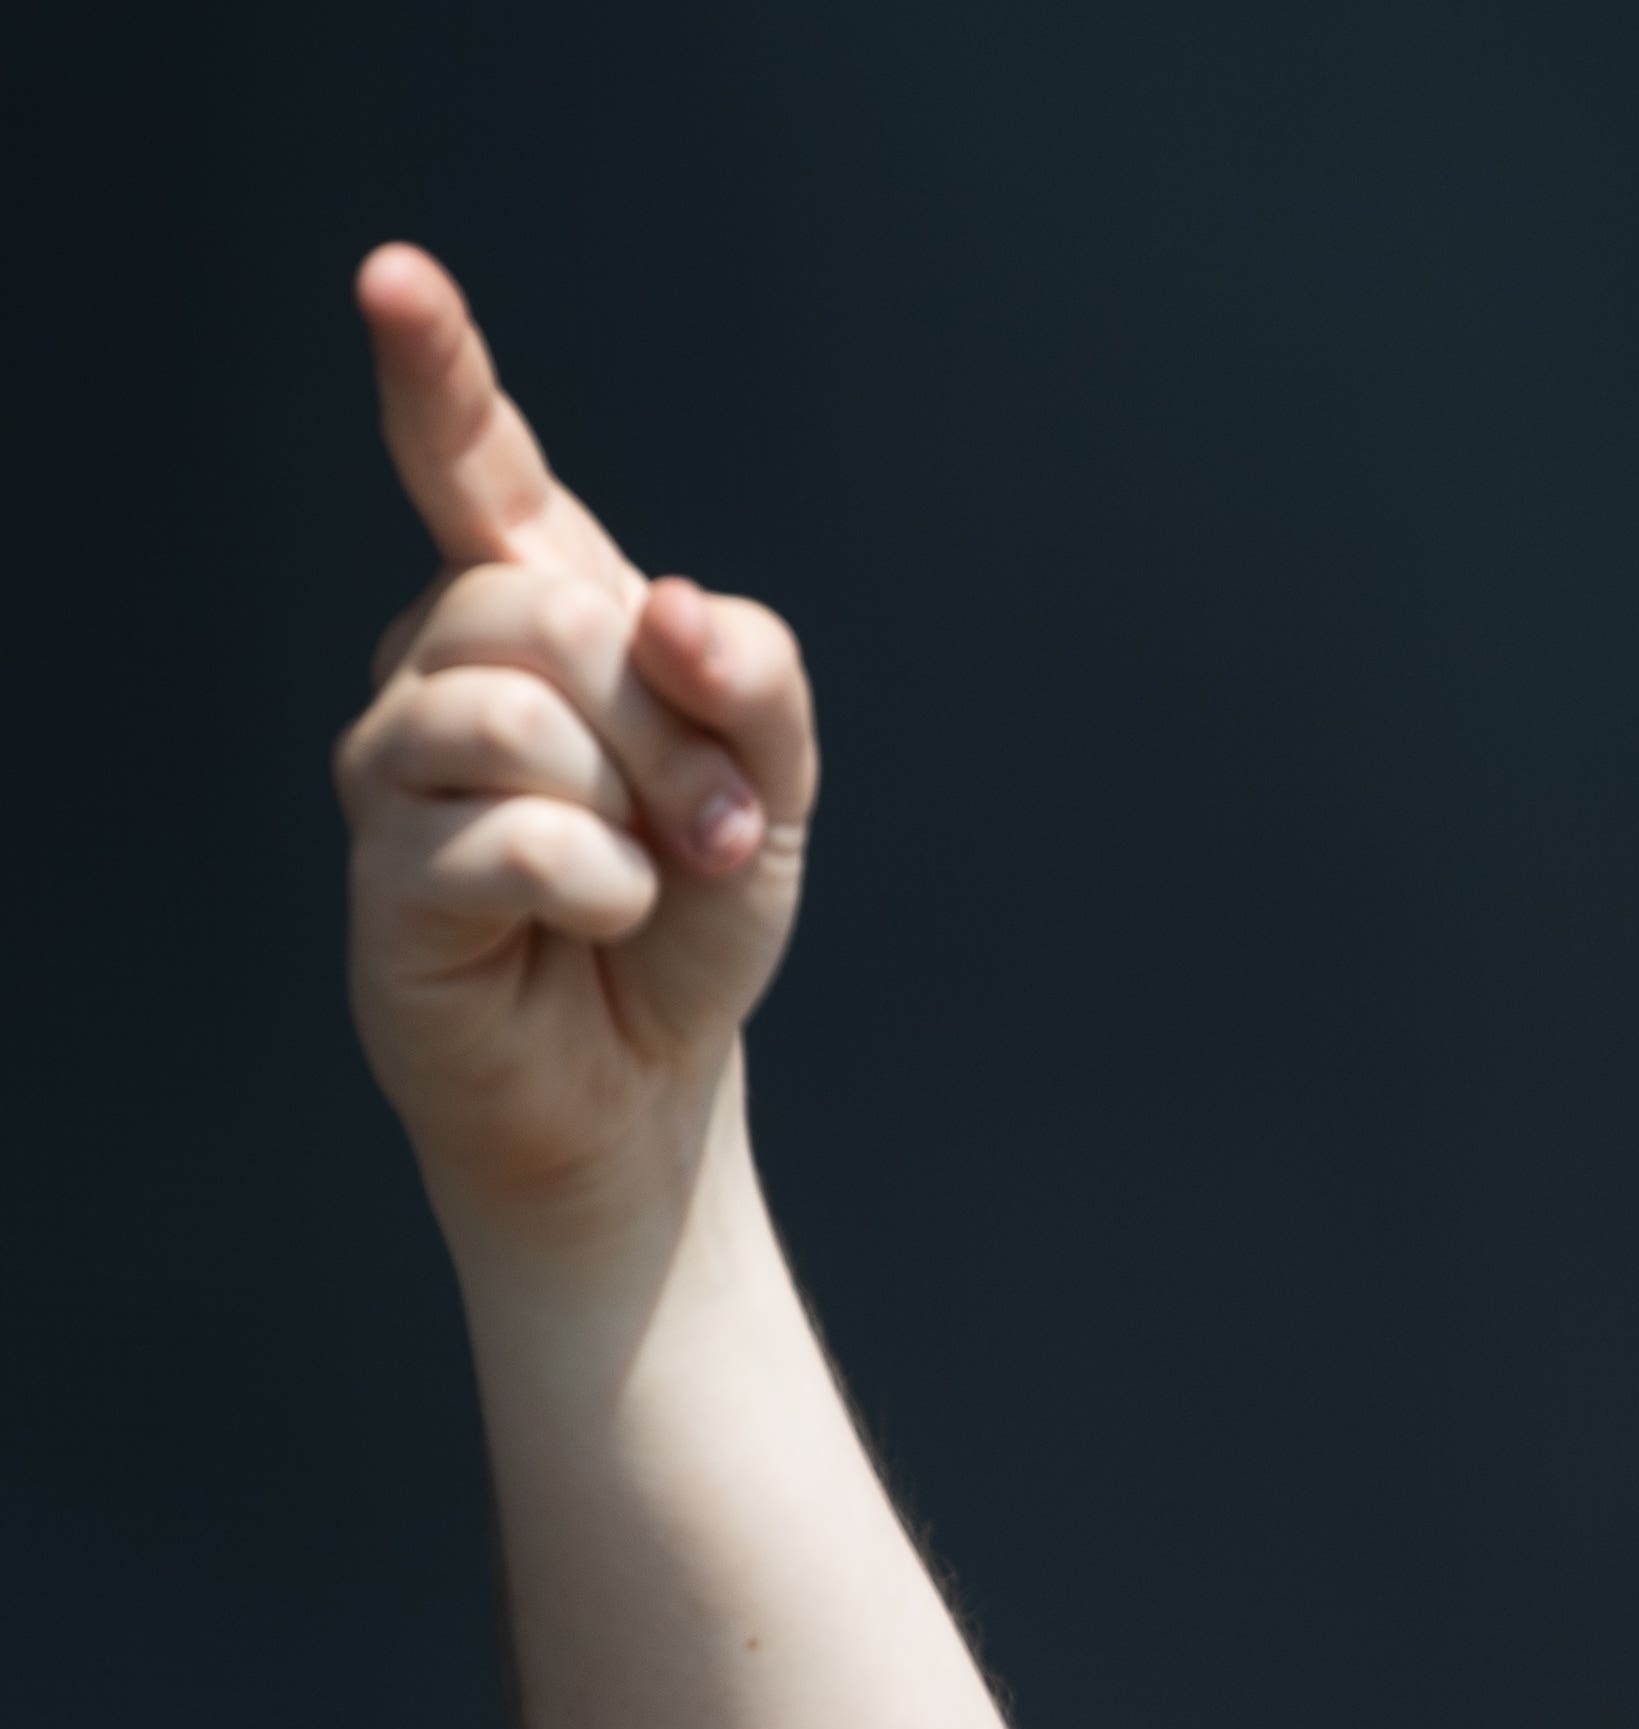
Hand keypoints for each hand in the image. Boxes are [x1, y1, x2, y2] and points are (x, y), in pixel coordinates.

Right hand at [333, 244, 820, 1250]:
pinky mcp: (386, 871)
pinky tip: (597, 922)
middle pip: (541, 608)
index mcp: (538, 604)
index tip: (395, 280)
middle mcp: (442, 659)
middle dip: (666, 727)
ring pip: (515, 715)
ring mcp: (396, 761)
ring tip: (657, 875)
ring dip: (639, 810)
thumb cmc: (694, 893)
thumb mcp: (775, 772)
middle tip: (716, 825)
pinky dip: (605, 889)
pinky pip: (517, 837)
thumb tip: (669, 609)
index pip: (476, 465)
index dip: (436, 372)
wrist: (652, 1059)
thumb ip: (752, 668)